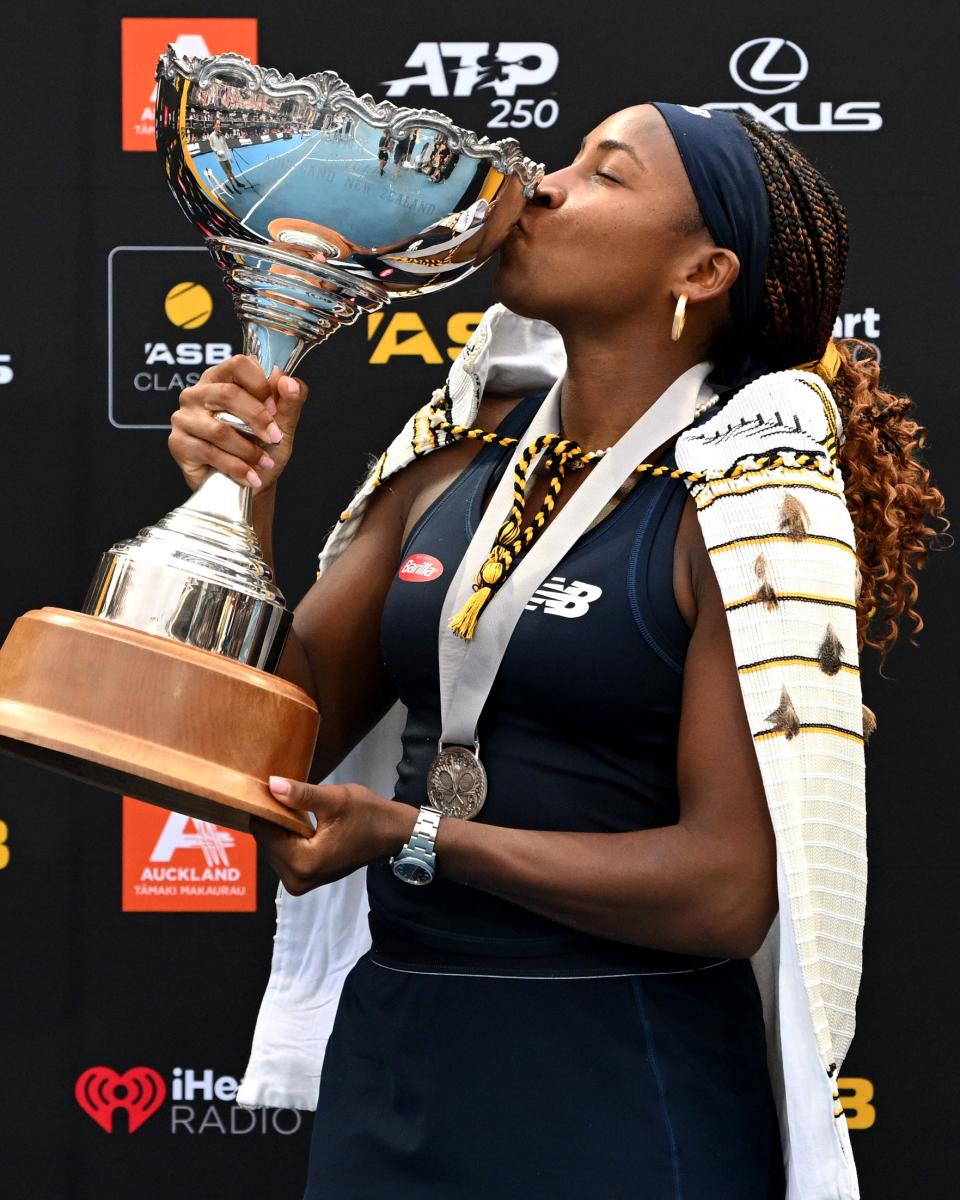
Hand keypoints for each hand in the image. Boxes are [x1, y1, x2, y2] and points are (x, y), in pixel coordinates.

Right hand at [168, 355, 307, 492]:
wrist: (249, 484)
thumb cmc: (261, 448)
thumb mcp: (282, 425)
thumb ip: (289, 402)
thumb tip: (289, 382)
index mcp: (223, 378)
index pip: (239, 364)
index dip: (261, 386)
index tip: (275, 409)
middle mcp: (198, 393)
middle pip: (228, 394)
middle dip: (257, 419)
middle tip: (274, 438)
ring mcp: (184, 417)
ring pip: (220, 429)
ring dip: (248, 450)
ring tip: (264, 463)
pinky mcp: (178, 443)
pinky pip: (209, 453)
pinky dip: (235, 467)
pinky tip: (249, 476)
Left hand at [249, 776, 416, 895]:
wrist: (392, 835)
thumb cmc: (367, 815)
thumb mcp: (335, 800)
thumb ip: (301, 795)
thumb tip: (271, 784)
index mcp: (302, 863)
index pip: (264, 832)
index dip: (265, 807)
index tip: (269, 786)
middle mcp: (295, 880)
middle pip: (266, 841)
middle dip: (272, 817)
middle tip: (283, 792)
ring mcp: (298, 882)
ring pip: (272, 846)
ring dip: (279, 825)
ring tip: (292, 803)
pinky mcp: (303, 878)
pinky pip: (282, 852)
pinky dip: (287, 834)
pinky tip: (298, 818)